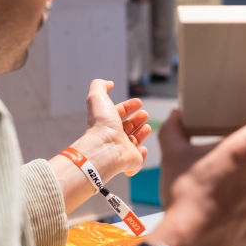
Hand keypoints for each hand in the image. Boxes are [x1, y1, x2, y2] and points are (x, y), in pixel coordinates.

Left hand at [48, 80, 151, 212]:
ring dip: (141, 133)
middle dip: (137, 119)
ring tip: (147, 127)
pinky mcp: (132, 162)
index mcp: (107, 122)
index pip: (118, 113)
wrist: (105, 149)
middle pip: (127, 127)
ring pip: (133, 141)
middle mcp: (114, 137)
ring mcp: (123, 151)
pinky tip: (142, 148)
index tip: (138, 101)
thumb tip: (109, 83)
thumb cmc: (101, 125)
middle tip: (145, 113)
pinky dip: (142, 153)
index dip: (128, 106)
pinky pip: (138, 159)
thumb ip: (100, 86)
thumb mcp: (97, 98)